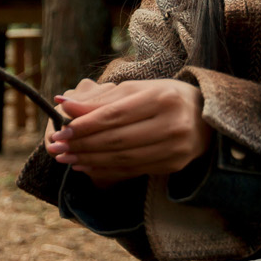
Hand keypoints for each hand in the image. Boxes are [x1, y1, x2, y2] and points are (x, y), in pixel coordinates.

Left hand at [45, 77, 211, 183]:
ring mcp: (176, 148)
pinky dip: (107, 169)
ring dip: (90, 160)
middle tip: (57, 148)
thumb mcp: (134, 90)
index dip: (85, 125)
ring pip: (124, 158)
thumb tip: (63, 105)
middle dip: (83, 145)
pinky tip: (87, 166)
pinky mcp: (175, 164)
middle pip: (118, 140)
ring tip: (67, 158)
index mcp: (162, 98)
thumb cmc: (162, 97)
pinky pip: (134, 170)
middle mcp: (173, 124)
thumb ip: (100, 100)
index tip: (61, 131)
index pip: (116, 115)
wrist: (204, 115)